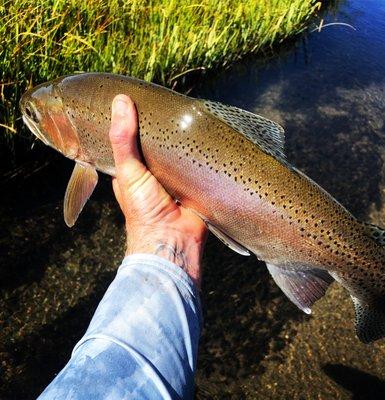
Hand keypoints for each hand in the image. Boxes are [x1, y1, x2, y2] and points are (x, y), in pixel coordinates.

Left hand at [109, 95, 206, 287]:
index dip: (135, 124)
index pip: (132, 141)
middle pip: (158, 145)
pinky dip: (200, 153)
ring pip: (178, 153)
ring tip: (190, 113)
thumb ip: (123, 140)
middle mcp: (154, 173)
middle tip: (171, 104)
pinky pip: (197, 163)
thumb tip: (121, 102)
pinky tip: (206, 134)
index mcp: (133, 171)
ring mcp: (175, 178)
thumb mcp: (128, 172)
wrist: (174, 240)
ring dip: (183, 140)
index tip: (141, 101)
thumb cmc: (144, 210)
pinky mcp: (195, 183)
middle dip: (163, 130)